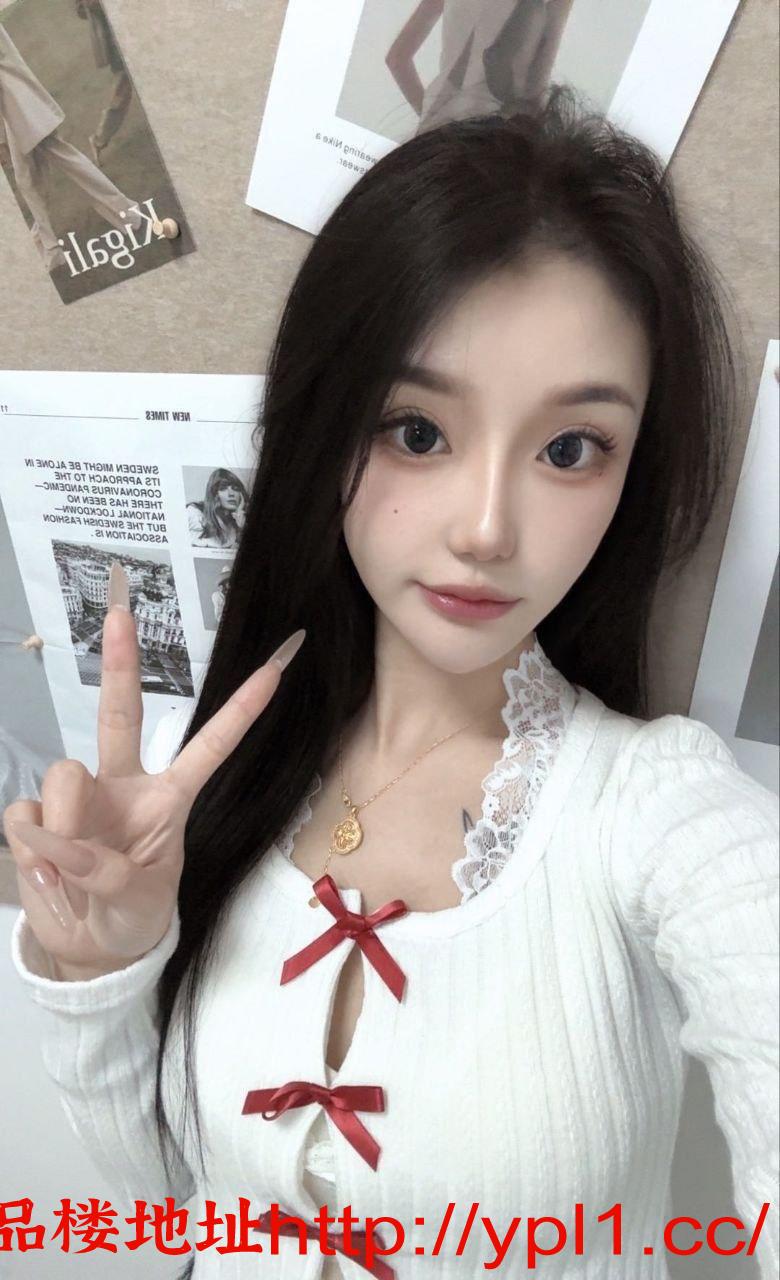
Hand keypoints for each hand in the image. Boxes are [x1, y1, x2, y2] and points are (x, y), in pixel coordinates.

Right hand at [3, 562, 304, 978]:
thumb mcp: (138, 899)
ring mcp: (79, 799)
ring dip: (63, 822)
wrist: (93, 950)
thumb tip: (52, 837)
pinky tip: (43, 873)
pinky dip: (31, 848)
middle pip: (120, 715)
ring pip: (64, 775)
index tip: (277, 667)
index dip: (241, 709)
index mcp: (170, 798)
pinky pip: (24, 816)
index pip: (211, 746)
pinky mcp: (36, 819)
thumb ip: (102, 869)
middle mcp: (124, 785)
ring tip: (66, 870)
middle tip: (121, 612)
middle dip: (121, 664)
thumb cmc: (133, 915)